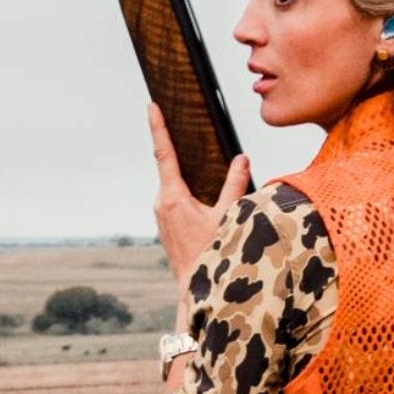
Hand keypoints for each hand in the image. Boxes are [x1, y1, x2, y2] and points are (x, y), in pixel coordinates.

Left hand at [151, 106, 248, 284]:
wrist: (193, 288)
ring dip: (185, 173)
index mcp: (173, 196)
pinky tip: (198, 193)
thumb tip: (242, 158)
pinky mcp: (165, 222)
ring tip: (196, 158)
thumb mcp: (227, 217)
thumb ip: (235, 185)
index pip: (164, 153)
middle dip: (177, 147)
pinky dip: (185, 189)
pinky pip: (174, 197)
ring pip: (173, 184)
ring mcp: (161, 213)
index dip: (158, 127)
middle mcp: (161, 202)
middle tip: (177, 120)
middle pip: (169, 166)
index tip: (151, 106)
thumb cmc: (210, 255)